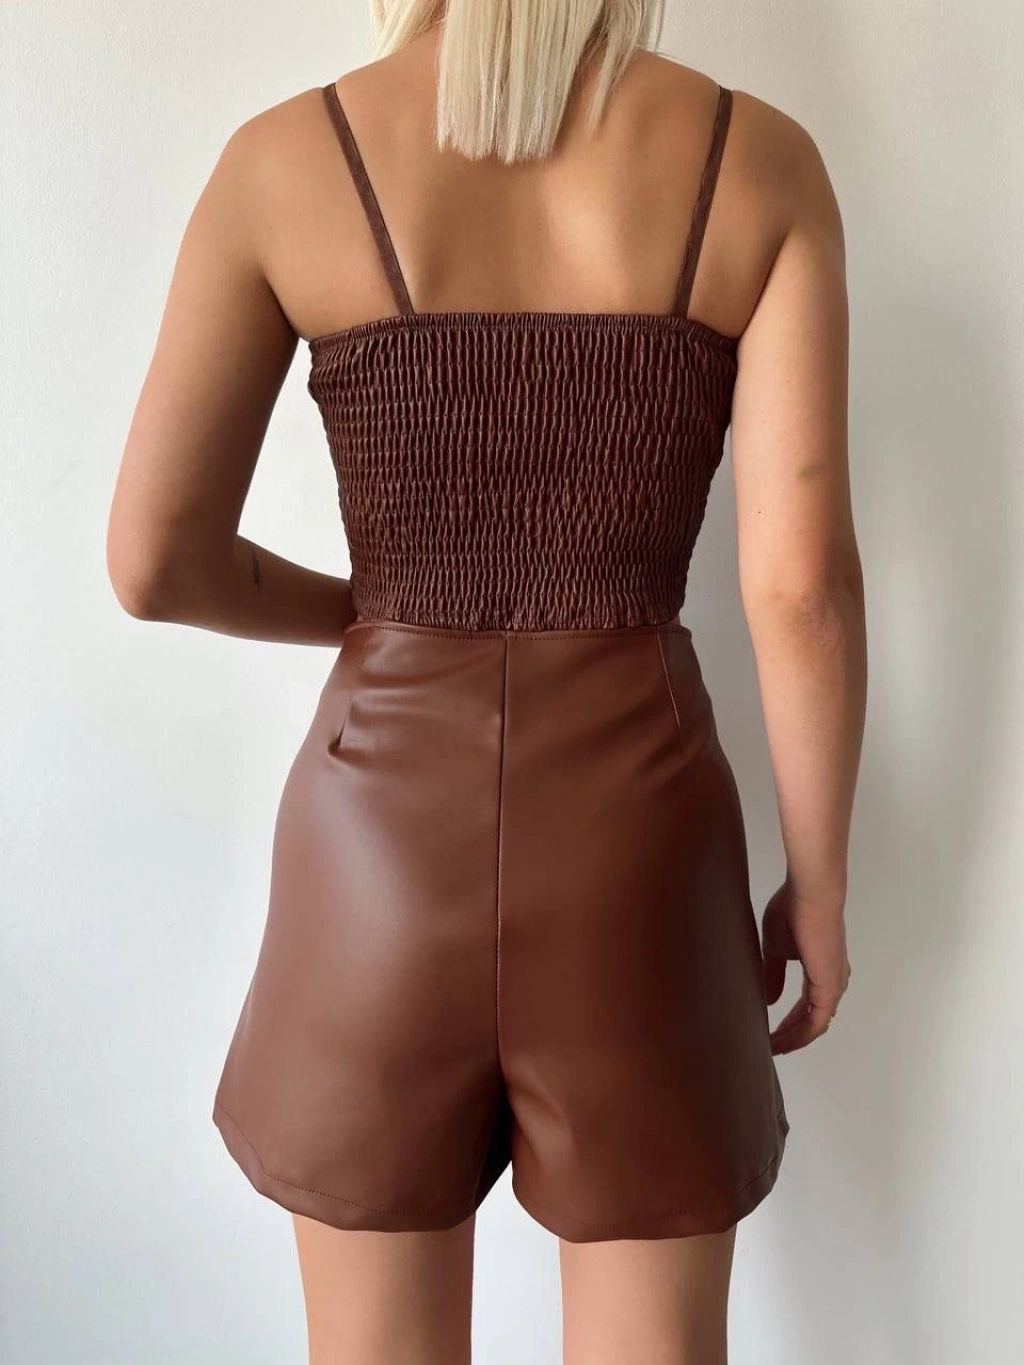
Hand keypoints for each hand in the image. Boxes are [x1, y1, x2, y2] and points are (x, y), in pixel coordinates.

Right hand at [761, 880, 850, 1053]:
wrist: (811, 896)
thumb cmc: (793, 910)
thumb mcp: (776, 946)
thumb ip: (774, 973)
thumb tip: (771, 999)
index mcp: (821, 968)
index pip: (806, 1005)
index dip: (789, 1021)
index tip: (769, 1032)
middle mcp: (832, 981)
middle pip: (811, 1020)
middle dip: (790, 1035)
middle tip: (768, 1047)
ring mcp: (833, 986)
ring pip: (814, 1025)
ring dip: (793, 1039)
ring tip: (771, 1048)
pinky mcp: (829, 989)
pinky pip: (815, 1023)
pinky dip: (799, 1036)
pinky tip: (781, 1042)